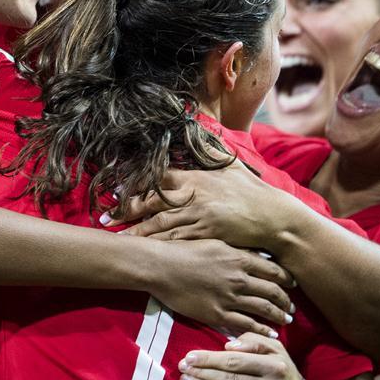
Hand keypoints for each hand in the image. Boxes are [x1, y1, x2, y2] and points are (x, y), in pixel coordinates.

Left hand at [108, 159, 289, 249]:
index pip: (160, 178)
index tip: (119, 190)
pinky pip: (177, 241)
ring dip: (137, 231)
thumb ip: (212, 149)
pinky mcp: (206, 235)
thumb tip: (199, 128)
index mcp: (196, 178)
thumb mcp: (232, 165)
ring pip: (160, 224)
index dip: (138, 184)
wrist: (272, 217)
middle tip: (107, 216)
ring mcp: (199, 216)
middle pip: (153, 202)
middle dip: (128, 209)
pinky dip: (159, 246)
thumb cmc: (252, 191)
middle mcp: (194, 195)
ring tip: (118, 237)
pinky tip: (145, 251)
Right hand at [149, 239, 294, 337]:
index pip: (274, 271)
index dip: (287, 279)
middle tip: (293, 308)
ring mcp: (229, 298)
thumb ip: (239, 252)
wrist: (162, 267)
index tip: (293, 284)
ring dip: (278, 316)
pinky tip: (270, 335)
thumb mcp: (217, 243)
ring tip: (287, 321)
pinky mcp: (217, 314)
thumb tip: (260, 257)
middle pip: (273, 292)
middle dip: (286, 301)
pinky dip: (261, 331)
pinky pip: (245, 325)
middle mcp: (239, 279)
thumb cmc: (186, 250)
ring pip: (263, 309)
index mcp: (240, 259)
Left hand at [178, 333, 314, 379]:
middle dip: (202, 373)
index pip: (235, 361)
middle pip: (229, 379)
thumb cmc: (284, 373)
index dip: (210, 359)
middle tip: (183, 368)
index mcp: (274, 366)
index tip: (190, 356)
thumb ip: (254, 341)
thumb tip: (228, 345)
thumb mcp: (277, 351)